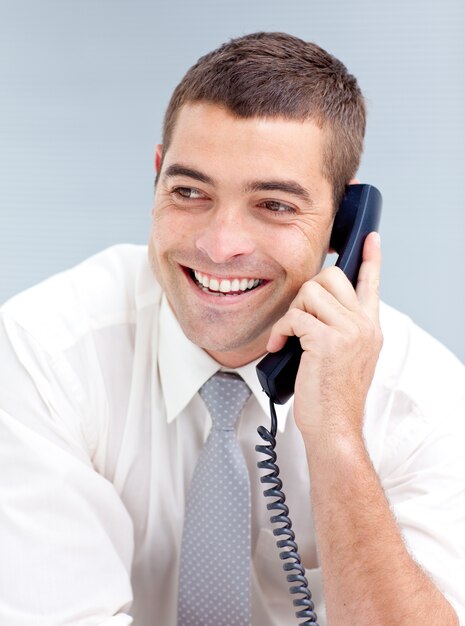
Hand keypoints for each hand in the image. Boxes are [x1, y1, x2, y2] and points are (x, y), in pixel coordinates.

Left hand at [266, 232, 382, 441]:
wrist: (335, 427)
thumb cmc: (332, 396)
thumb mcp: (346, 358)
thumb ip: (340, 330)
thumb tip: (317, 309)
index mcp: (369, 327)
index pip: (372, 283)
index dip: (371, 258)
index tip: (372, 239)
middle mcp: (363, 325)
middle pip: (331, 276)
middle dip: (306, 293)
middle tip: (299, 320)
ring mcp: (348, 331)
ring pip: (310, 293)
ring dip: (292, 314)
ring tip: (290, 338)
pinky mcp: (327, 341)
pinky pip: (294, 317)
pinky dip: (280, 331)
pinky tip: (279, 347)